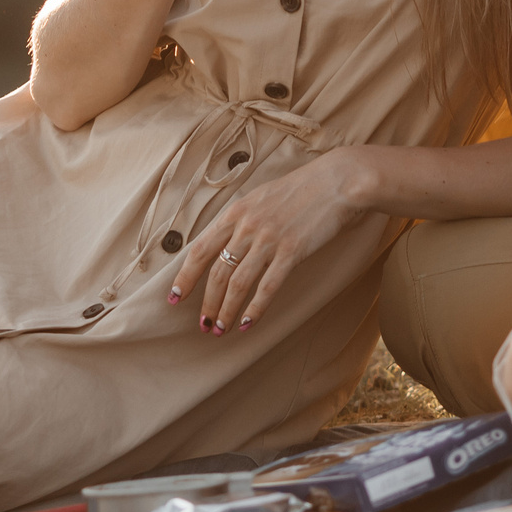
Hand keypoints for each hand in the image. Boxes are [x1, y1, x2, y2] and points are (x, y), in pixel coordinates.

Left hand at [167, 149, 379, 332]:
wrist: (336, 181)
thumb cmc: (301, 189)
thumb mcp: (261, 198)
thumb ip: (242, 220)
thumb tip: (225, 244)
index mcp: (235, 212)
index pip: (200, 250)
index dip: (185, 277)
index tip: (175, 297)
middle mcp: (247, 227)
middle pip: (217, 273)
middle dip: (207, 303)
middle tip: (203, 325)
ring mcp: (269, 240)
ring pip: (238, 284)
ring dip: (226, 311)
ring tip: (221, 330)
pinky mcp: (292, 251)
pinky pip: (267, 287)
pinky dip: (255, 309)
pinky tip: (247, 323)